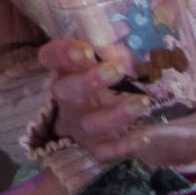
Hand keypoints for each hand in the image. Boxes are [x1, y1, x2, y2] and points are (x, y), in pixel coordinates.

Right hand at [38, 38, 153, 162]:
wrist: (110, 118)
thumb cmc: (109, 80)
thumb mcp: (109, 59)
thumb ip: (112, 50)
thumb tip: (122, 44)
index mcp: (66, 71)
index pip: (51, 57)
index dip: (62, 53)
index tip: (86, 50)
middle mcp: (68, 100)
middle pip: (65, 91)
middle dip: (89, 80)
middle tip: (117, 70)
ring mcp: (79, 126)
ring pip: (89, 123)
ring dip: (116, 114)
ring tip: (143, 103)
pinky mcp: (95, 148)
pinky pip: (105, 151)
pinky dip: (124, 145)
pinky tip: (144, 136)